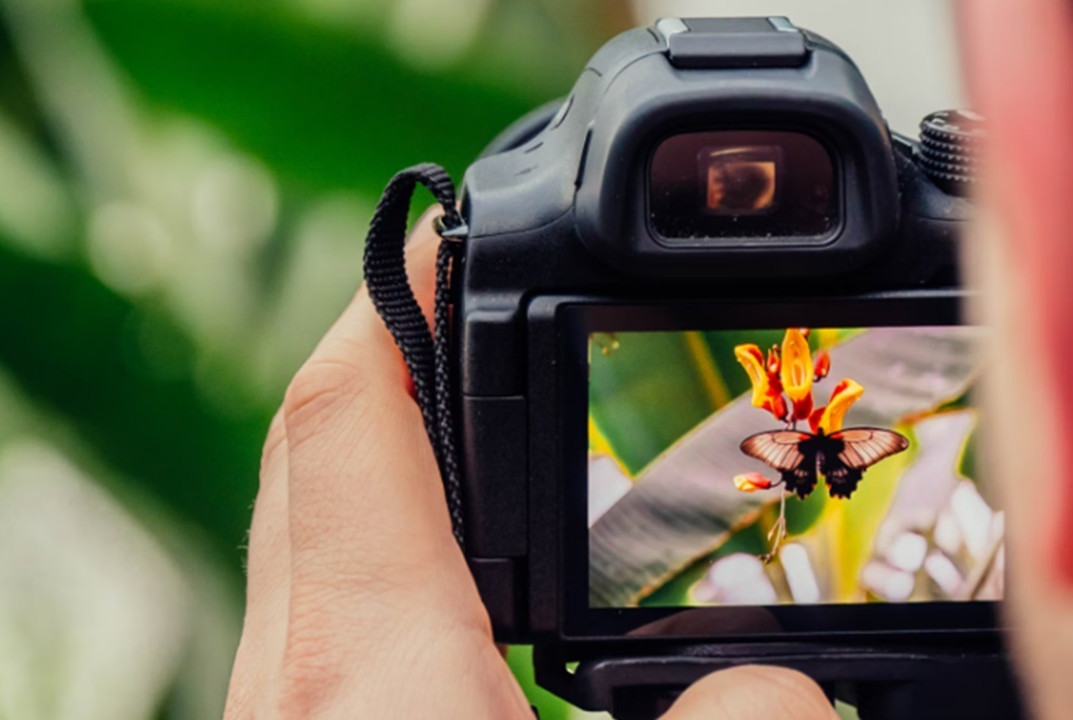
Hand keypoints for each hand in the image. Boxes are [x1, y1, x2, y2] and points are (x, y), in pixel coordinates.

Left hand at [222, 209, 837, 718]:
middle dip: (394, 357)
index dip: (401, 298)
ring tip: (487, 428)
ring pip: (309, 532)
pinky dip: (386, 551)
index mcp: (371, 667)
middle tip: (479, 311)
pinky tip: (464, 589)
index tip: (457, 233)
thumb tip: (787, 685)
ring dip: (388, 455)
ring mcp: (285, 710)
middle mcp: (297, 678)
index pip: (349, 413)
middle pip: (316, 452)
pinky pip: (324, 606)